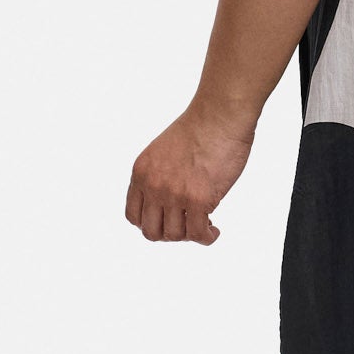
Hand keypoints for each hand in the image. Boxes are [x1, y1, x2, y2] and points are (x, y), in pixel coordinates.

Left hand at [125, 102, 253, 244]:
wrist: (220, 115)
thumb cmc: (200, 128)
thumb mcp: (164, 151)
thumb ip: (159, 175)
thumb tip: (169, 203)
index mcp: (141, 172)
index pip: (133, 216)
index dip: (151, 224)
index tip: (168, 221)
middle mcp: (153, 186)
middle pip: (151, 232)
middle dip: (170, 234)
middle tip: (187, 225)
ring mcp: (174, 194)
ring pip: (175, 236)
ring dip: (190, 235)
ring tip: (204, 225)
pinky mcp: (199, 200)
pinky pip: (197, 234)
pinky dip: (207, 238)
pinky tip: (214, 230)